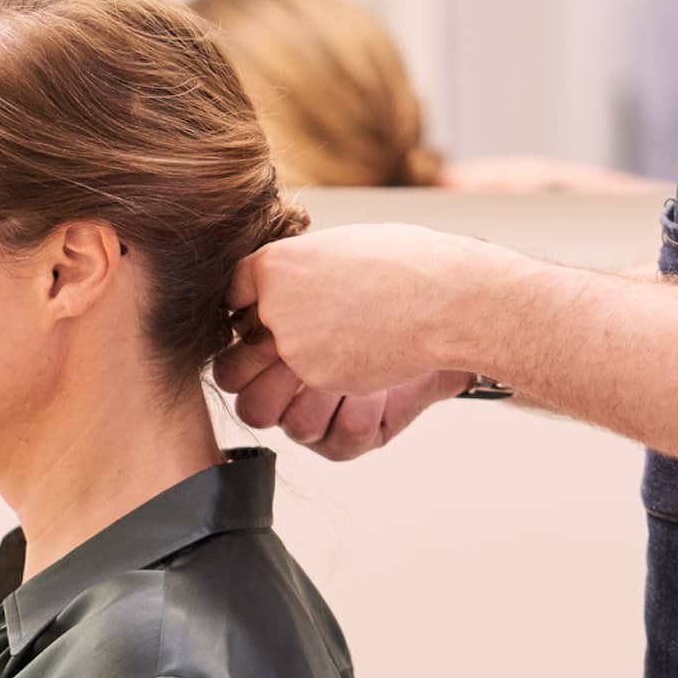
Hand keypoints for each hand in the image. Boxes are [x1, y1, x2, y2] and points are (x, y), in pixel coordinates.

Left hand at [213, 223, 508, 457]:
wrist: (449, 295)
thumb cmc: (410, 264)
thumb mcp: (347, 250)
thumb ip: (308, 274)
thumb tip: (294, 291)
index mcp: (275, 265)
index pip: (231, 300)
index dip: (252, 317)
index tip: (277, 324)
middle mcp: (271, 311)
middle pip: (228, 369)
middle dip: (254, 377)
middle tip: (292, 371)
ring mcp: (293, 355)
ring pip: (256, 408)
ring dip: (286, 409)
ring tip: (329, 392)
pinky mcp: (323, 392)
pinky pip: (305, 428)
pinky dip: (334, 421)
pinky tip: (366, 394)